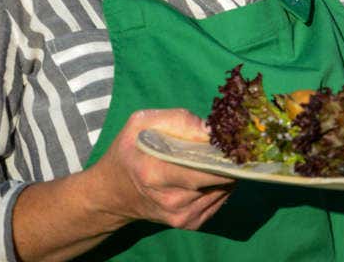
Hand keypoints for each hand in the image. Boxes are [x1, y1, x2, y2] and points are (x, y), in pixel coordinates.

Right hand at [88, 108, 234, 230]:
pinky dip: (220, 185)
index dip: (223, 153)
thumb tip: (212, 129)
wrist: (112, 195)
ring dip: (225, 172)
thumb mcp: (140, 124)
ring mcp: (182, 216)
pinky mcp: (191, 223)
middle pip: (220, 177)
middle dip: (228, 160)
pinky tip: (208, 173)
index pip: (205, 168)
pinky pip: (220, 199)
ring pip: (225, 188)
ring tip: (214, 157)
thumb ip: (177, 120)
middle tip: (228, 144)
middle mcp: (172, 200)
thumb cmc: (128, 153)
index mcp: (156, 173)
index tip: (230, 139)